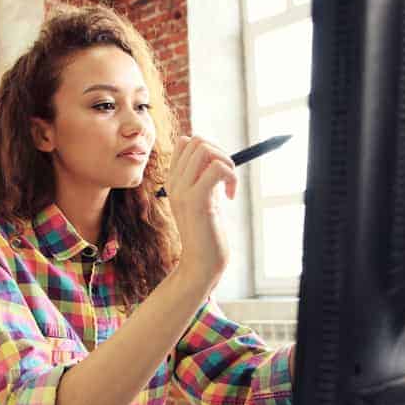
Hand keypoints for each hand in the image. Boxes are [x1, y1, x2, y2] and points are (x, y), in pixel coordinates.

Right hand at [165, 136, 237, 291]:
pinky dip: (231, 177)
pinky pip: (217, 169)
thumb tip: (218, 157)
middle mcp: (174, 183)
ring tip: (229, 186)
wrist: (201, 263)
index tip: (218, 172)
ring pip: (205, 149)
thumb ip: (204, 179)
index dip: (208, 148)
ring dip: (227, 162)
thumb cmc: (206, 234)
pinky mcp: (197, 200)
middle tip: (227, 178)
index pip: (185, 142)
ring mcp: (183, 190)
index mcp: (173, 181)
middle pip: (196, 140)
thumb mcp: (204, 200)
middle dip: (220, 152)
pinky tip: (231, 195)